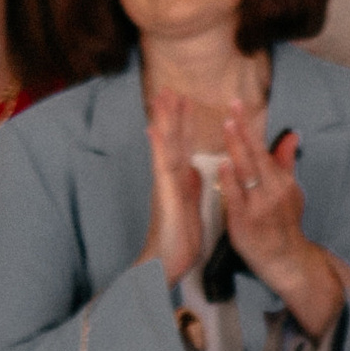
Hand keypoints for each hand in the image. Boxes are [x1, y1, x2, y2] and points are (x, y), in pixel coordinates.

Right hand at [139, 82, 204, 283]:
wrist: (166, 262)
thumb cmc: (178, 239)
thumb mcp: (191, 207)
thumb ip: (193, 187)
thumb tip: (196, 171)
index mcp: (181, 180)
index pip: (183, 145)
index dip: (184, 123)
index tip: (185, 101)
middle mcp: (170, 178)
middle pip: (171, 139)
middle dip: (171, 114)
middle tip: (168, 88)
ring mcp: (165, 184)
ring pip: (164, 145)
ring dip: (163, 121)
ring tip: (161, 97)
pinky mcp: (165, 193)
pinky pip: (161, 165)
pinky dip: (157, 146)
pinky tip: (153, 129)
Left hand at [215, 98, 345, 338]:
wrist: (286, 260)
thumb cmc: (284, 224)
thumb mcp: (291, 192)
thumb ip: (286, 163)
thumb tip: (291, 135)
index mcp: (280, 181)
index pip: (262, 148)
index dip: (249, 126)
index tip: (238, 104)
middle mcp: (272, 190)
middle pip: (256, 154)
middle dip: (243, 129)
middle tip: (232, 106)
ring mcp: (259, 205)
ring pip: (247, 171)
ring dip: (237, 147)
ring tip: (227, 125)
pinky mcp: (245, 222)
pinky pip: (236, 197)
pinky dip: (230, 180)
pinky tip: (223, 165)